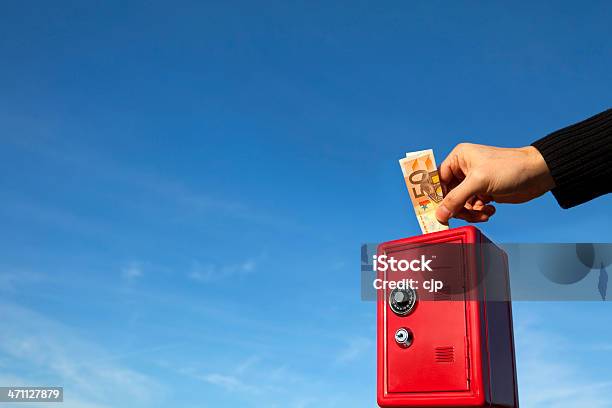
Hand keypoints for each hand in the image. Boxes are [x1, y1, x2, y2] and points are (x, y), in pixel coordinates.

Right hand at [435, 143, 554, 223]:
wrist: (539, 174)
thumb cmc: (510, 168)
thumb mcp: (479, 182)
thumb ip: (456, 199)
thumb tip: (439, 215)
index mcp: (459, 158)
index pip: (438, 179)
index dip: (436, 196)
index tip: (435, 211)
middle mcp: (464, 169)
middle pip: (448, 195)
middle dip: (457, 207)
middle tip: (466, 214)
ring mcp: (474, 182)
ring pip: (460, 204)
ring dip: (469, 212)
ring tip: (482, 213)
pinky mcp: (484, 192)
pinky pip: (472, 207)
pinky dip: (478, 213)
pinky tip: (490, 210)